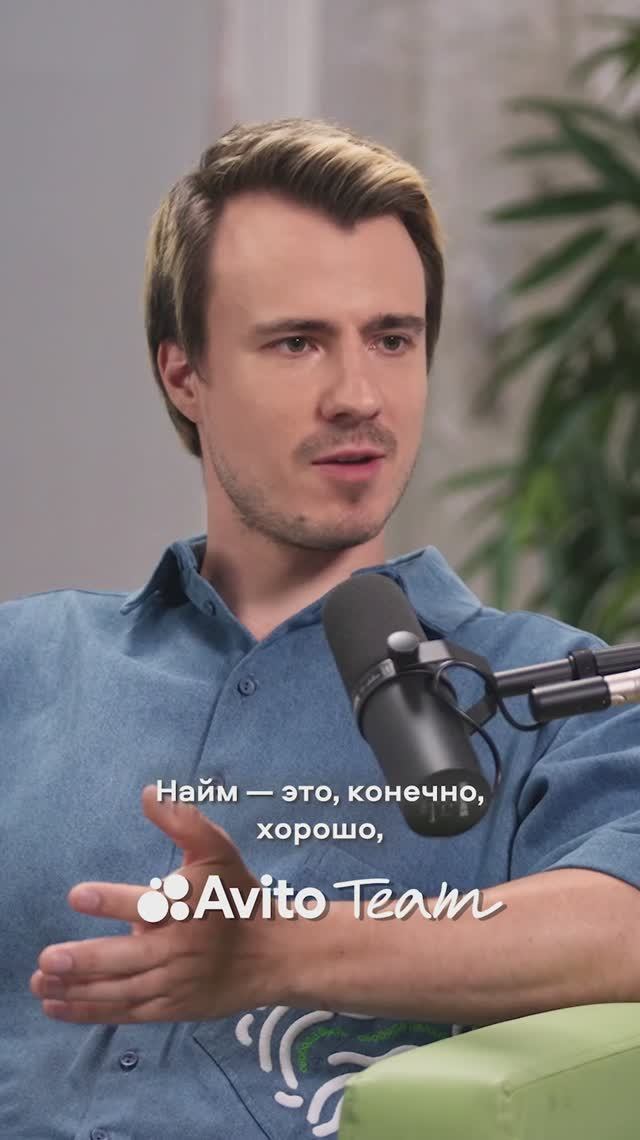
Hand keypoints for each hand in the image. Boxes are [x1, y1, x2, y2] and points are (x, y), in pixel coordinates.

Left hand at [30, 786, 284, 1022]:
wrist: (273, 953)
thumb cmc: (237, 895)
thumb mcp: (218, 850)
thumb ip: (183, 821)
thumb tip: (149, 792)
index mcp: (189, 907)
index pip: (148, 903)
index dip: (112, 901)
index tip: (77, 895)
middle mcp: (180, 947)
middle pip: (128, 956)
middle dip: (86, 959)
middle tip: (49, 958)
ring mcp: (175, 982)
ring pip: (121, 989)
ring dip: (78, 988)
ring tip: (41, 982)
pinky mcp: (171, 1008)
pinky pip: (126, 1011)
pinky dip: (92, 1011)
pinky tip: (58, 1005)